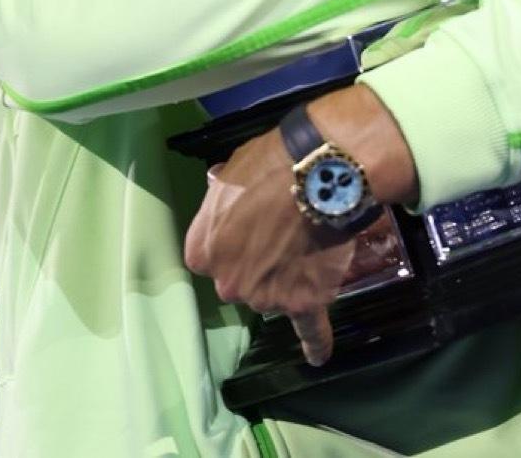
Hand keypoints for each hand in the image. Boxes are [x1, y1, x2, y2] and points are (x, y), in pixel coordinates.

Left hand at [183, 126, 356, 366]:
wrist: (318, 173)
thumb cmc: (270, 163)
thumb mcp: (231, 172)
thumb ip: (221, 196)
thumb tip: (219, 190)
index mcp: (202, 251)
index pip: (210, 256)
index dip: (232, 238)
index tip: (249, 222)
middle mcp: (227, 283)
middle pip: (241, 279)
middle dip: (258, 260)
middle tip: (282, 228)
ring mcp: (265, 297)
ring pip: (276, 293)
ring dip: (289, 275)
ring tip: (310, 239)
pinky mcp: (303, 302)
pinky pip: (309, 329)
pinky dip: (315, 343)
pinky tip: (317, 357)